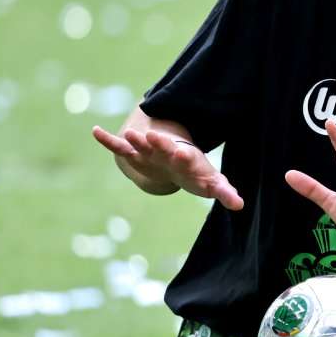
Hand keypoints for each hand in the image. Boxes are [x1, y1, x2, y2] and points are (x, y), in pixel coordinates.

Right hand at [92, 125, 243, 209]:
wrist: (179, 162)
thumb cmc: (198, 174)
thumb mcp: (212, 183)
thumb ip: (225, 192)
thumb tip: (240, 205)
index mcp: (188, 160)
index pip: (187, 158)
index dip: (184, 157)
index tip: (181, 153)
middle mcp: (169, 153)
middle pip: (164, 148)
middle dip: (160, 144)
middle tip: (151, 136)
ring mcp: (152, 153)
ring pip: (143, 145)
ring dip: (136, 141)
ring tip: (128, 133)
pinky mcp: (138, 154)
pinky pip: (121, 147)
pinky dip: (109, 141)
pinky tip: (95, 131)